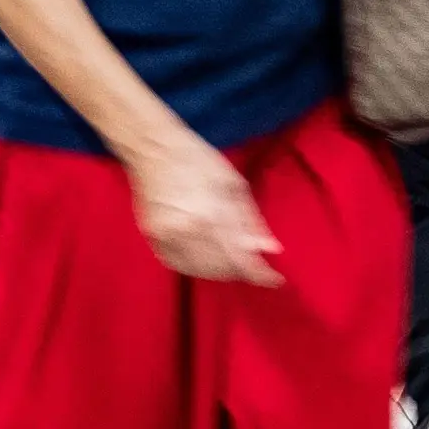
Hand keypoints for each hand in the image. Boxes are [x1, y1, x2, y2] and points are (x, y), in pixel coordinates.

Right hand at [129, 136, 279, 286]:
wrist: (153, 149)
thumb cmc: (198, 160)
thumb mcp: (234, 184)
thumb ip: (251, 220)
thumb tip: (269, 249)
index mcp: (212, 215)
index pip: (242, 260)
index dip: (261, 274)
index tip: (276, 279)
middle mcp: (187, 232)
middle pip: (223, 269)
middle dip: (242, 269)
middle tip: (253, 261)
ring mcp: (167, 237)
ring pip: (201, 271)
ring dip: (221, 270)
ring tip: (231, 258)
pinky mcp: (153, 238)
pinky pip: (179, 265)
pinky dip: (197, 268)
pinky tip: (206, 258)